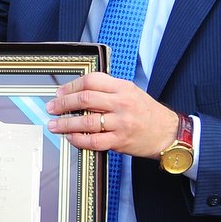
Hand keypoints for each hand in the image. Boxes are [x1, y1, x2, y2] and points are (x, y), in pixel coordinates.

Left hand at [45, 72, 176, 158]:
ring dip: (66, 124)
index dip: (71, 86)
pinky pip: (93, 141)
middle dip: (63, 104)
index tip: (60, 92)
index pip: (91, 80)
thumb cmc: (148, 113)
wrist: (168, 133)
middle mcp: (121, 103)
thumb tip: (80, 92)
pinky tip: (71, 138)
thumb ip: (109, 90)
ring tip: (55, 125)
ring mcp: (121, 123)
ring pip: (86, 121)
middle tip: (52, 108)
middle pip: (85, 99)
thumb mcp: (131, 92)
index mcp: (123, 87)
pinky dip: (78, 140)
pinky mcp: (120, 141)